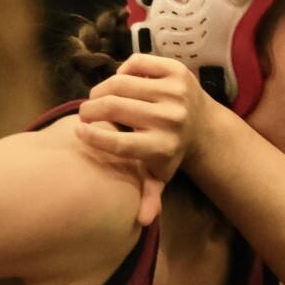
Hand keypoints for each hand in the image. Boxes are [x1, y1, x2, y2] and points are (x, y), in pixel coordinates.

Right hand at [76, 53, 223, 225]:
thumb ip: (148, 196)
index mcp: (162, 146)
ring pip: (121, 82)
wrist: (205, 128)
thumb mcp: (160, 176)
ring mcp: (174, 92)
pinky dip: (123, 70)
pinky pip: (137, 63)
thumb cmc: (170, 153)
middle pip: (114, 107)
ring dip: (101, 89)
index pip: (117, 141)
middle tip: (84, 113)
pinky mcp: (177, 71)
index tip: (79, 131)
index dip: (92, 135)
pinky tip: (121, 81)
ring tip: (97, 97)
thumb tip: (143, 221)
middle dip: (90, 109)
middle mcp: (169, 119)